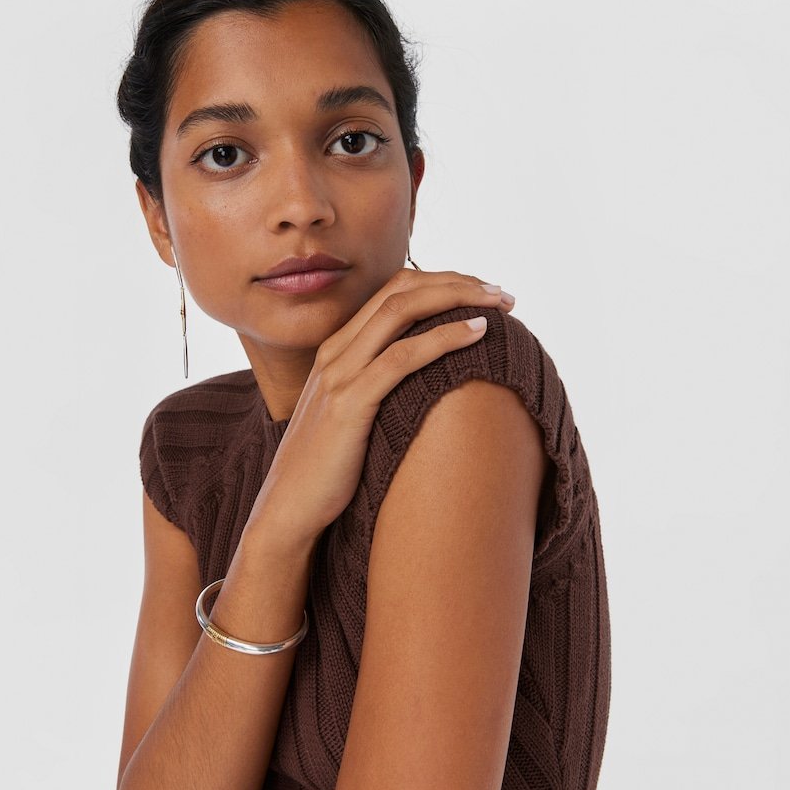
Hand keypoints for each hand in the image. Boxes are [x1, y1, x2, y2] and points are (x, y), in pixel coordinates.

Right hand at [249, 268, 513, 549]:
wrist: (288, 507)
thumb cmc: (328, 469)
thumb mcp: (351, 416)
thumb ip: (377, 390)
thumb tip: (427, 387)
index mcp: (336, 349)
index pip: (392, 291)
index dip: (441, 282)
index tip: (481, 293)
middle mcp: (336, 352)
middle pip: (401, 290)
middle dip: (457, 282)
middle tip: (501, 292)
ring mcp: (339, 375)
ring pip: (402, 311)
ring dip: (458, 299)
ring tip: (501, 303)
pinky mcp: (348, 404)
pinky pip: (401, 357)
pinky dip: (444, 338)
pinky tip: (478, 332)